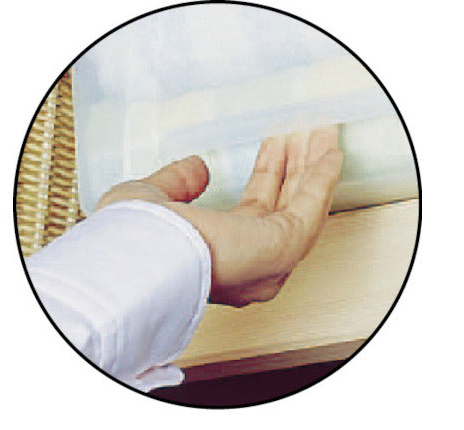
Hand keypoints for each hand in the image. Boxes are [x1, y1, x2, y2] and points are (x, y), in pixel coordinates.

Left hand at [96, 127, 341, 306]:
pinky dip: (322, 178)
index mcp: (220, 253)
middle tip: (304, 134)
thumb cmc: (133, 238)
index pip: (255, 209)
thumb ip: (178, 183)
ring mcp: (269, 260)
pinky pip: (311, 208)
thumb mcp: (153, 199)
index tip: (275, 148)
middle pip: (284, 205)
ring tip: (321, 132)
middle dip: (296, 167)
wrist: (137, 256)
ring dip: (313, 167)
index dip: (268, 174)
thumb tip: (197, 167)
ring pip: (301, 205)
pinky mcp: (283, 248)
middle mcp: (249, 263)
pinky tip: (329, 152)